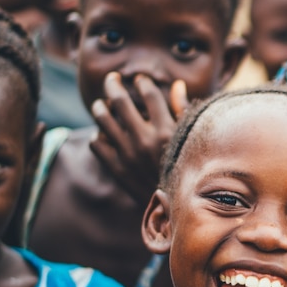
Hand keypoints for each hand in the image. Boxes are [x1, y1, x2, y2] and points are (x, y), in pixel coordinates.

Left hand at [89, 72, 188, 202]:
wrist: (176, 207)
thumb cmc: (187, 168)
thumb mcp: (190, 140)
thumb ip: (183, 111)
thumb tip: (178, 85)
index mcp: (166, 130)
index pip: (149, 94)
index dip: (142, 82)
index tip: (140, 81)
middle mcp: (145, 140)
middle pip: (121, 101)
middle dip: (113, 84)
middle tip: (111, 79)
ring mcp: (128, 155)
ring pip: (103, 119)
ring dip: (100, 107)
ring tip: (102, 104)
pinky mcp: (116, 169)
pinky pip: (96, 143)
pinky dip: (98, 135)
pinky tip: (104, 133)